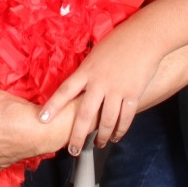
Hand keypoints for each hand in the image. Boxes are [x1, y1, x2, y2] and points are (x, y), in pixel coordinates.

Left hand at [40, 21, 161, 154]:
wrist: (145, 36)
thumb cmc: (120, 40)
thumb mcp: (97, 52)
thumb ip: (88, 70)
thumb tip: (79, 84)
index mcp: (87, 69)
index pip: (65, 90)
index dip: (53, 106)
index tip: (42, 119)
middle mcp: (100, 82)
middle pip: (84, 114)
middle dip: (76, 136)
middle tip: (72, 150)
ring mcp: (117, 89)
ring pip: (106, 121)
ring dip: (101, 136)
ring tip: (97, 144)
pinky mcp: (133, 94)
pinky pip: (125, 118)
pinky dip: (120, 130)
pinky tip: (116, 136)